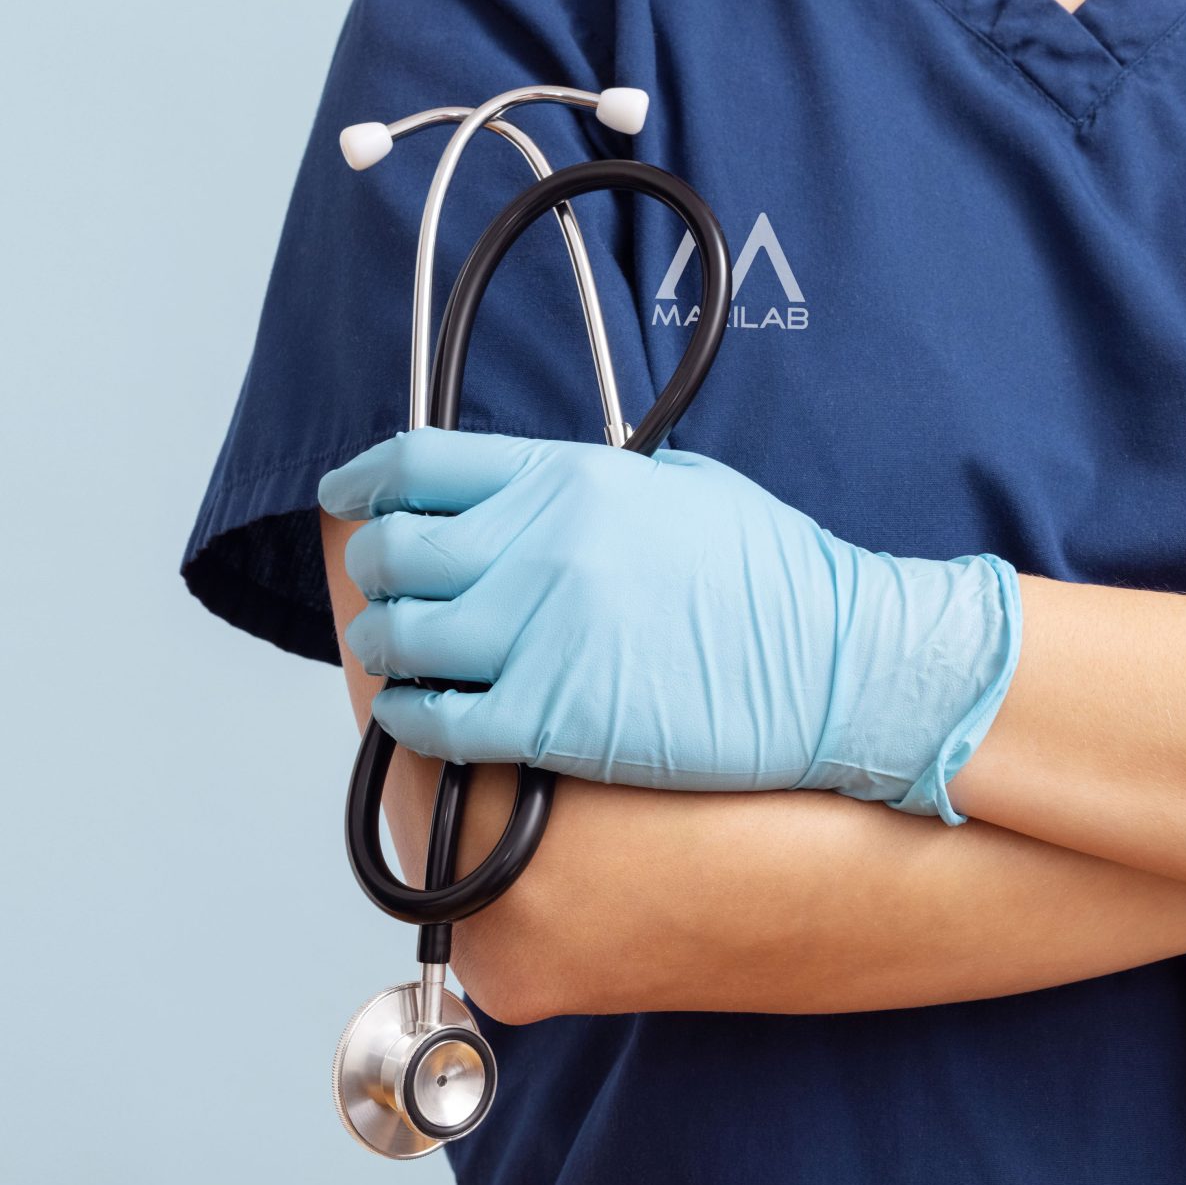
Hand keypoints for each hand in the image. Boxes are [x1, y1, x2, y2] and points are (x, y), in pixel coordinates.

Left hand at [319, 430, 1021, 820]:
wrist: (839, 664)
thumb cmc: (772, 580)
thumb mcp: (672, 485)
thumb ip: (579, 484)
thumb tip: (511, 496)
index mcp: (565, 478)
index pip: (414, 464)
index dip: (362, 483)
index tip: (346, 499)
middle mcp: (537, 547)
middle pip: (390, 552)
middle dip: (373, 575)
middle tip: (387, 592)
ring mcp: (539, 634)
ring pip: (397, 638)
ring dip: (387, 649)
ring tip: (407, 656)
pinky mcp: (551, 719)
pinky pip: (433, 720)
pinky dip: (410, 716)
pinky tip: (424, 713)